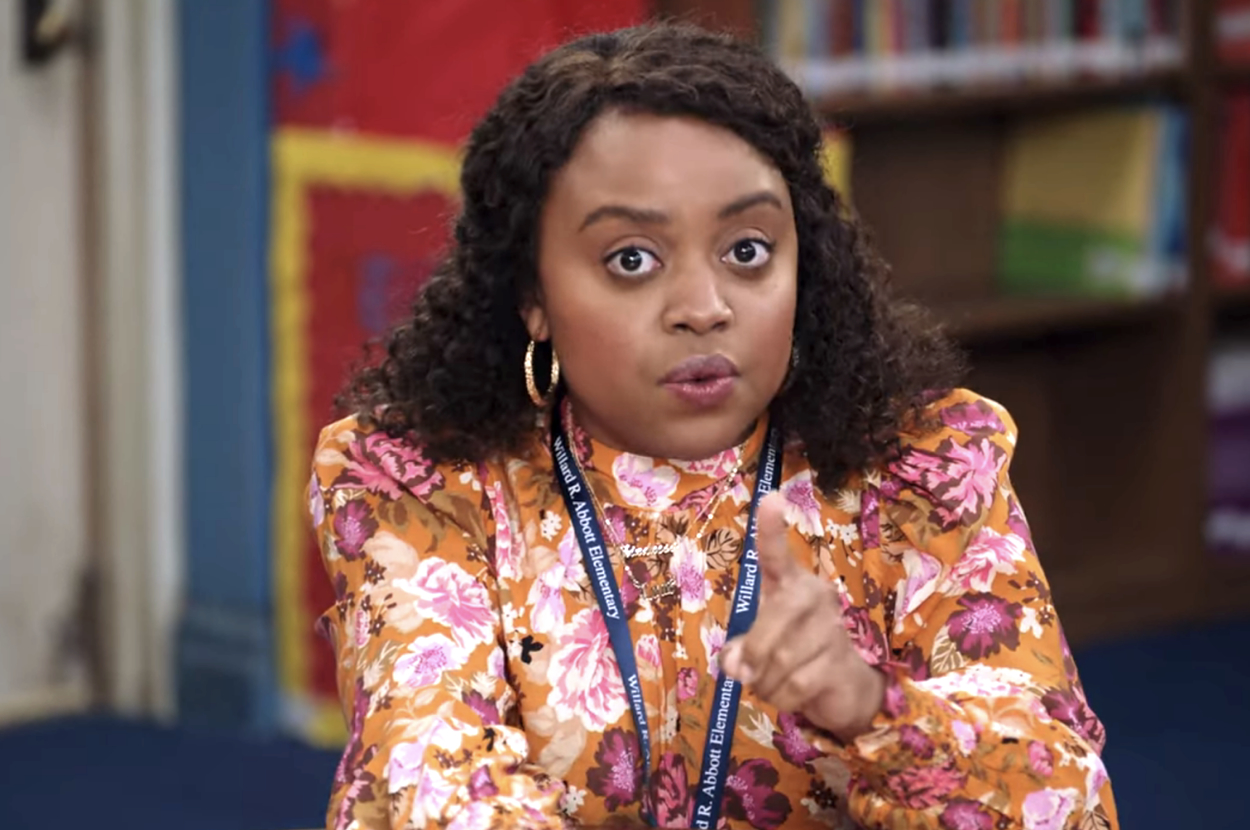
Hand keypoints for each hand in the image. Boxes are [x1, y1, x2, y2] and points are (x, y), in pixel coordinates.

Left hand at [719, 492, 885, 742]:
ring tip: (769, 686)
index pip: (778, 554)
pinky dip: (780, 698)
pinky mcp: (840, 663)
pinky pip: (795, 684)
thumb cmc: (794, 654)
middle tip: (743, 675)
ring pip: (781, 660)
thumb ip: (740, 652)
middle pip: (777, 617)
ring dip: (764, 683)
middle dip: (754, 651)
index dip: (772, 529)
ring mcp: (832, 628)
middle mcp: (815, 597)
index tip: (771, 498)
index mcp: (791, 585)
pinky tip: (786, 697)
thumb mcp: (759, 648)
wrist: (843, 689)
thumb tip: (737, 667)